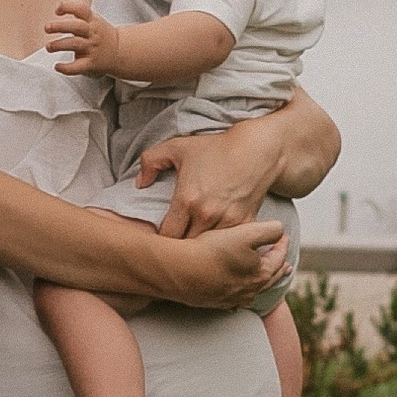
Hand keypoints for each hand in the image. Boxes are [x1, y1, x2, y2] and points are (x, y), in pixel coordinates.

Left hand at [47, 0, 119, 74]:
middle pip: (76, 26)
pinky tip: (57, 66)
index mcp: (92, 20)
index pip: (81, 8)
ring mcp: (92, 48)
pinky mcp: (90, 63)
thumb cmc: (100, 34)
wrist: (119, 52)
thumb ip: (78, 13)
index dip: (68, 7)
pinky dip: (66, 68)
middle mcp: (92, 33)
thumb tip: (58, 7)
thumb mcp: (93, 19)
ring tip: (49, 47)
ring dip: (59, 45)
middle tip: (47, 27)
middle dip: (60, 26)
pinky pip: (77, 67)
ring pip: (75, 44)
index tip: (57, 10)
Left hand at [141, 124, 273, 238]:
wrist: (257, 150)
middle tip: (178, 243)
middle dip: (180, 248)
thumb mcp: (178, 146)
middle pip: (186, 247)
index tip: (163, 235)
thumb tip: (140, 184)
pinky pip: (229, 245)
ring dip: (201, 248)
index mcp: (187, 200)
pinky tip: (216, 241)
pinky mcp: (245, 224)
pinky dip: (222, 245)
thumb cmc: (217, 148)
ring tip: (195, 245)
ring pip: (208, 249)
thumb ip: (150, 161)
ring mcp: (228, 222)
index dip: (162, 239)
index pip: (167, 236)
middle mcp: (206, 215)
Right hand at [151, 215, 286, 307]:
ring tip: (266, 280)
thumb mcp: (247, 233)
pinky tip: (238, 297)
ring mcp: (232, 298)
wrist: (180, 270)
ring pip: (254, 292)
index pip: (279, 257)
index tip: (283, 235)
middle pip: (270, 278)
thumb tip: (280, 230)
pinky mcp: (215, 302)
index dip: (282, 244)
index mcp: (260, 274)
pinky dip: (242, 296)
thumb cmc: (213, 250)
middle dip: (279, 268)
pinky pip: (235, 301)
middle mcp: (249, 290)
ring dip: (262, 284)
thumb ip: (269, 230)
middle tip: (287, 265)